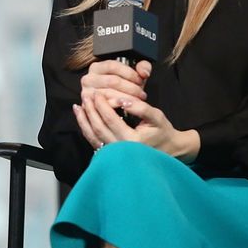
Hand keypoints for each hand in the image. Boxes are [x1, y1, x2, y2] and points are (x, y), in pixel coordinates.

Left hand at [73, 92, 199, 162]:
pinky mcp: (110, 155)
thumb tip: (122, 101)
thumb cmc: (162, 131)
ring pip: (92, 135)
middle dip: (91, 109)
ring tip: (79, 104)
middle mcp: (120, 150)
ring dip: (84, 119)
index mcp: (132, 141)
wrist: (167, 149)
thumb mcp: (156, 116)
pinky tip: (81, 117)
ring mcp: (113, 155)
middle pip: (98, 127)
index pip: (110, 119)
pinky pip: (93, 141)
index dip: (102, 104)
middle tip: (86, 94)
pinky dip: (85, 128)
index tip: (98, 92)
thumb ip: (140, 107)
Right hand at [79, 59, 151, 104]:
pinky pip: (106, 105)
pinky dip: (118, 106)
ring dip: (127, 98)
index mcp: (97, 67)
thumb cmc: (123, 88)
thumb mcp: (132, 75)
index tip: (140, 80)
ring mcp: (87, 93)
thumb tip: (144, 72)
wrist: (113, 104)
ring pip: (110, 94)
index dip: (129, 73)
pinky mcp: (89, 106)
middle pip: (112, 81)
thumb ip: (142, 67)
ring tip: (137, 101)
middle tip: (141, 94)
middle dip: (130, 88)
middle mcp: (88, 79)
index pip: (113, 66)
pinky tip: (127, 106)